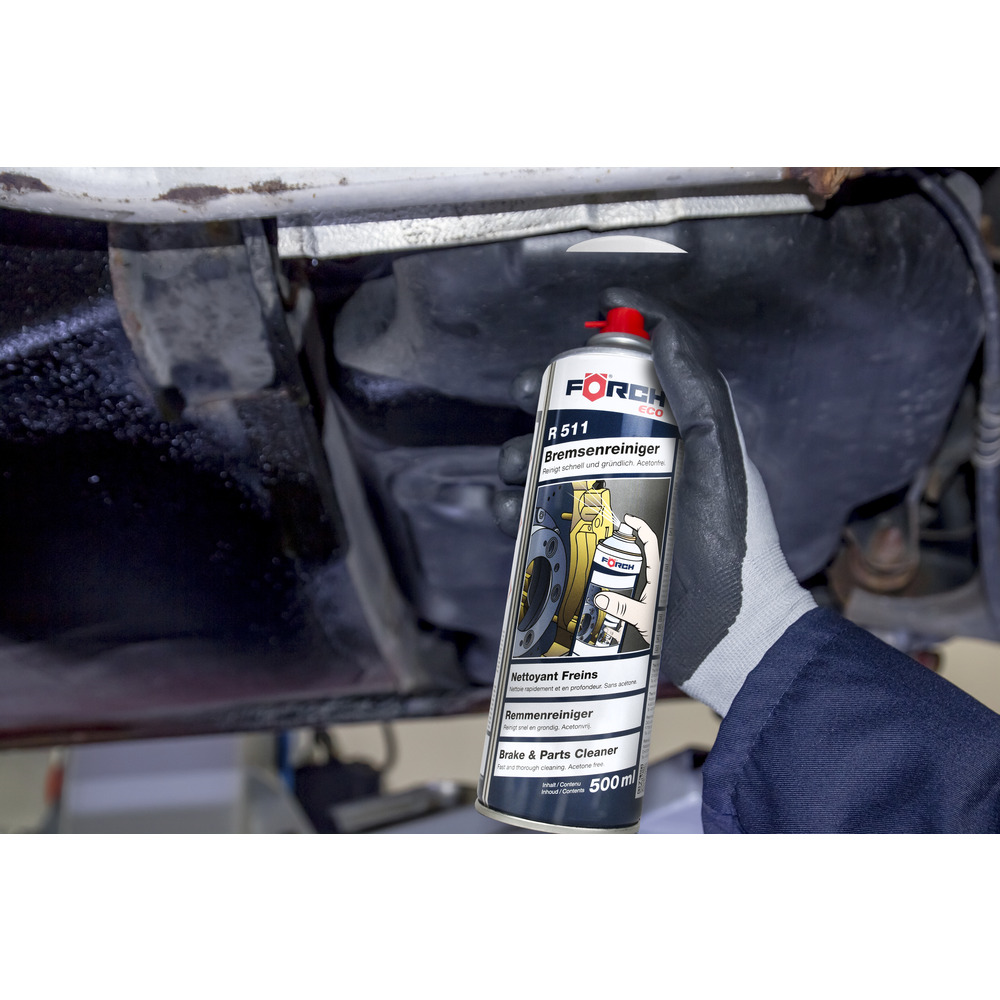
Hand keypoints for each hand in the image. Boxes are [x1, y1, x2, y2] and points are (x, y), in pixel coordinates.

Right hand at [494, 288, 815, 715]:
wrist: (725, 633)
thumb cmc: (733, 543)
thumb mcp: (720, 459)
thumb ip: (699, 392)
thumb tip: (659, 327)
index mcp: (673, 433)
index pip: (635, 373)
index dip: (603, 345)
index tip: (580, 328)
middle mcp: (635, 462)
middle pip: (578, 415)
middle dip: (543, 397)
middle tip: (526, 393)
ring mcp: (607, 505)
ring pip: (547, 463)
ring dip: (519, 451)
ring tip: (513, 463)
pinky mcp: (584, 548)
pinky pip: (538, 517)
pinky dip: (514, 506)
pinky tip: (507, 508)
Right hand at [592, 514, 657, 644]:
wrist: (668, 645)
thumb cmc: (664, 629)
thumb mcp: (639, 616)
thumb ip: (620, 607)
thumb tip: (601, 596)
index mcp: (657, 575)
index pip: (650, 543)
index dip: (640, 527)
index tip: (628, 519)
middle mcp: (654, 578)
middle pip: (638, 552)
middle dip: (622, 547)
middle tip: (608, 544)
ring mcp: (648, 586)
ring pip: (632, 567)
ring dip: (617, 565)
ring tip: (603, 566)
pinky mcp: (642, 596)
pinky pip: (627, 582)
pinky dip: (615, 582)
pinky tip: (606, 586)